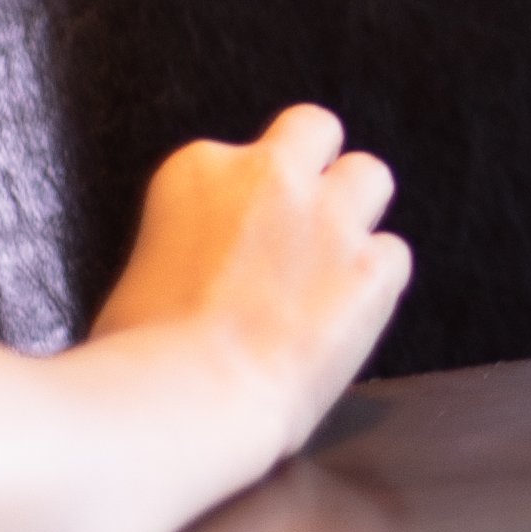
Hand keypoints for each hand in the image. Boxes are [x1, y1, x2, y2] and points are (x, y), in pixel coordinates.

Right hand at [93, 104, 413, 438]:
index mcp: (198, 169)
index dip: (242, 204)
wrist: (186, 402)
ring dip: (356, 214)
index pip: (237, 157)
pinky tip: (345, 319)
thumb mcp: (140, 272)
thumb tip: (199, 275)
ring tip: (331, 269)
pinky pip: (393, 255)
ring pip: (370, 175)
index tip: (235, 248)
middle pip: (314, 129)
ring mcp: (327, 218)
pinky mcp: (370, 267)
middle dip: (315, 167)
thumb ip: (183, 245)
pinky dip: (375, 283)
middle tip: (301, 227)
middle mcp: (268, 176)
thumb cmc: (137, 360)